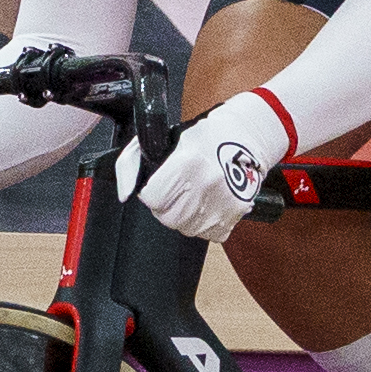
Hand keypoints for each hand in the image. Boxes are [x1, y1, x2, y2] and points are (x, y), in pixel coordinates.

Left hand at [119, 98, 288, 243]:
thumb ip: (133, 160)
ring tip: (193, 194)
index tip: (157, 186)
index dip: (151, 193)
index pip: (153, 199)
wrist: (246, 138)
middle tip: (175, 191)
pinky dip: (204, 223)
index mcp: (188, 162)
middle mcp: (207, 185)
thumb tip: (123, 193)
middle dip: (166, 207)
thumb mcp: (166, 138)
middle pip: (168, 218)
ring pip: (186, 229)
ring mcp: (224, 202)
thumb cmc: (204, 137)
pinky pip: (208, 234)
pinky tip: (208, 203)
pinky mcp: (235, 215)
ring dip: (184, 216)